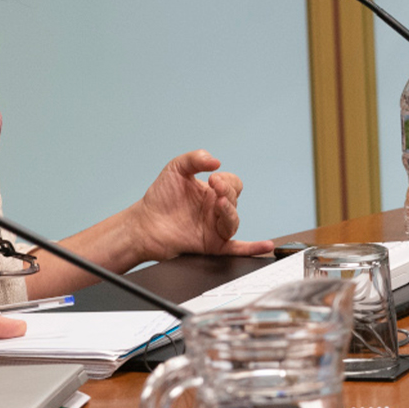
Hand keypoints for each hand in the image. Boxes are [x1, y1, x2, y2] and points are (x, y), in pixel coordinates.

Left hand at [129, 150, 271, 262]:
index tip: (213, 179)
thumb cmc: (160, 198)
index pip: (233, 184)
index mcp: (211, 192)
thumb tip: (216, 161)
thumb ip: (195, 159)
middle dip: (227, 193)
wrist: (144, 224)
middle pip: (235, 200)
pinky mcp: (211, 245)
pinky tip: (264, 246)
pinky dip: (252, 248)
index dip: (227, 181)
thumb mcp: (176, 168)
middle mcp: (215, 210)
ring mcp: (214, 228)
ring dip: (230, 212)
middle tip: (215, 188)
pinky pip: (236, 248)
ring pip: (234, 221)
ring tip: (219, 205)